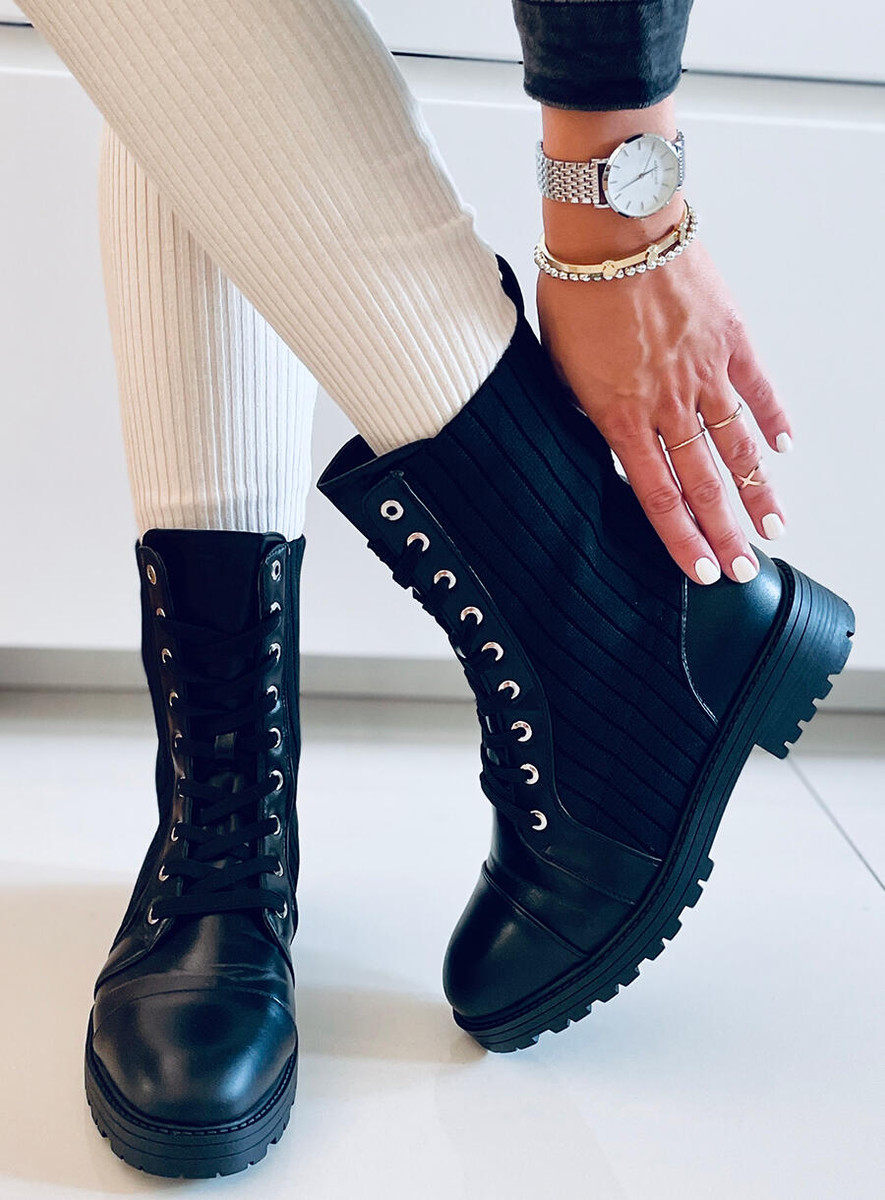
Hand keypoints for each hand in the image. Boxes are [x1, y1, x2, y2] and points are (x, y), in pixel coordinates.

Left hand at [536, 239, 791, 584]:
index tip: (703, 572)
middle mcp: (668, 403)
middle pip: (704, 483)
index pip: (657, 496)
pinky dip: (773, 419)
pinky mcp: (729, 337)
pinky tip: (784, 449)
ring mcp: (704, 372)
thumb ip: (587, 410)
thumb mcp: (560, 367)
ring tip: (774, 527)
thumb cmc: (576, 291)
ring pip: (738, 446)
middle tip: (745, 569)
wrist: (613, 230)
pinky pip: (758, 388)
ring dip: (758, 491)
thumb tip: (601, 436)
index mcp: (619, 415)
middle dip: (726, 533)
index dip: (682, 539)